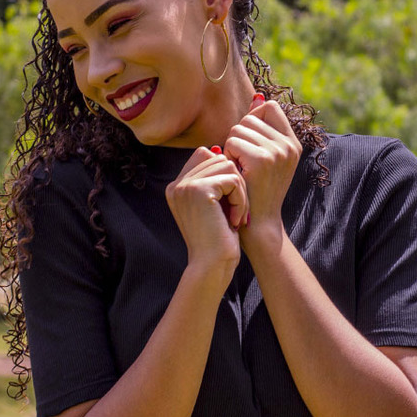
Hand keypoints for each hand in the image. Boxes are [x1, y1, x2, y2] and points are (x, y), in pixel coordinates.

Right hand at [165, 146, 248, 276]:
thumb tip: (219, 149)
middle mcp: (176, 184)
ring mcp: (185, 186)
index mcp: (176, 187)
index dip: (224, 174)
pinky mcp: (199, 189)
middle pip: (218, 158)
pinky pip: (233, 179)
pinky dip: (241, 199)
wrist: (211, 266)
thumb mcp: (214, 205)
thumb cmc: (218, 239)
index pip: (204, 156)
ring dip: (240, 191)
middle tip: (235, 211)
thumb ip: (213, 178)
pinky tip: (234, 220)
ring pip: (228, 166)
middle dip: (234, 182)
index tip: (228, 203)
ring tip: (235, 215)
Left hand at [223, 94, 301, 241]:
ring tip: (240, 168)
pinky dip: (228, 156)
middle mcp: (289, 145)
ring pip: (238, 128)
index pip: (269, 107)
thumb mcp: (265, 157)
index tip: (249, 143)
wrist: (259, 223)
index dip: (252, 120)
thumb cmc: (256, 189)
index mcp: (293, 142)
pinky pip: (232, 141)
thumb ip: (261, 128)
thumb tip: (257, 97)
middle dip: (239, 137)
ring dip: (231, 147)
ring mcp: (277, 151)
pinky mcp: (262, 159)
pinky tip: (236, 172)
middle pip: (250, 117)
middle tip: (243, 162)